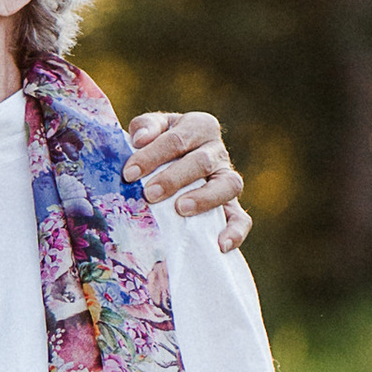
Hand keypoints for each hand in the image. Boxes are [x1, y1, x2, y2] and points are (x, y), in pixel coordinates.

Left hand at [127, 108, 249, 248]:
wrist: (173, 164)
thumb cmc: (158, 145)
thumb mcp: (151, 130)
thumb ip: (145, 127)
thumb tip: (140, 139)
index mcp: (200, 126)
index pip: (178, 139)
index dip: (153, 155)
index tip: (130, 173)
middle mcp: (217, 151)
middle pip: (201, 162)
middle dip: (174, 178)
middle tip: (150, 194)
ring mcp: (228, 179)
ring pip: (228, 185)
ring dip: (205, 198)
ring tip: (181, 210)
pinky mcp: (233, 206)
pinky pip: (241, 218)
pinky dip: (235, 231)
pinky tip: (220, 245)